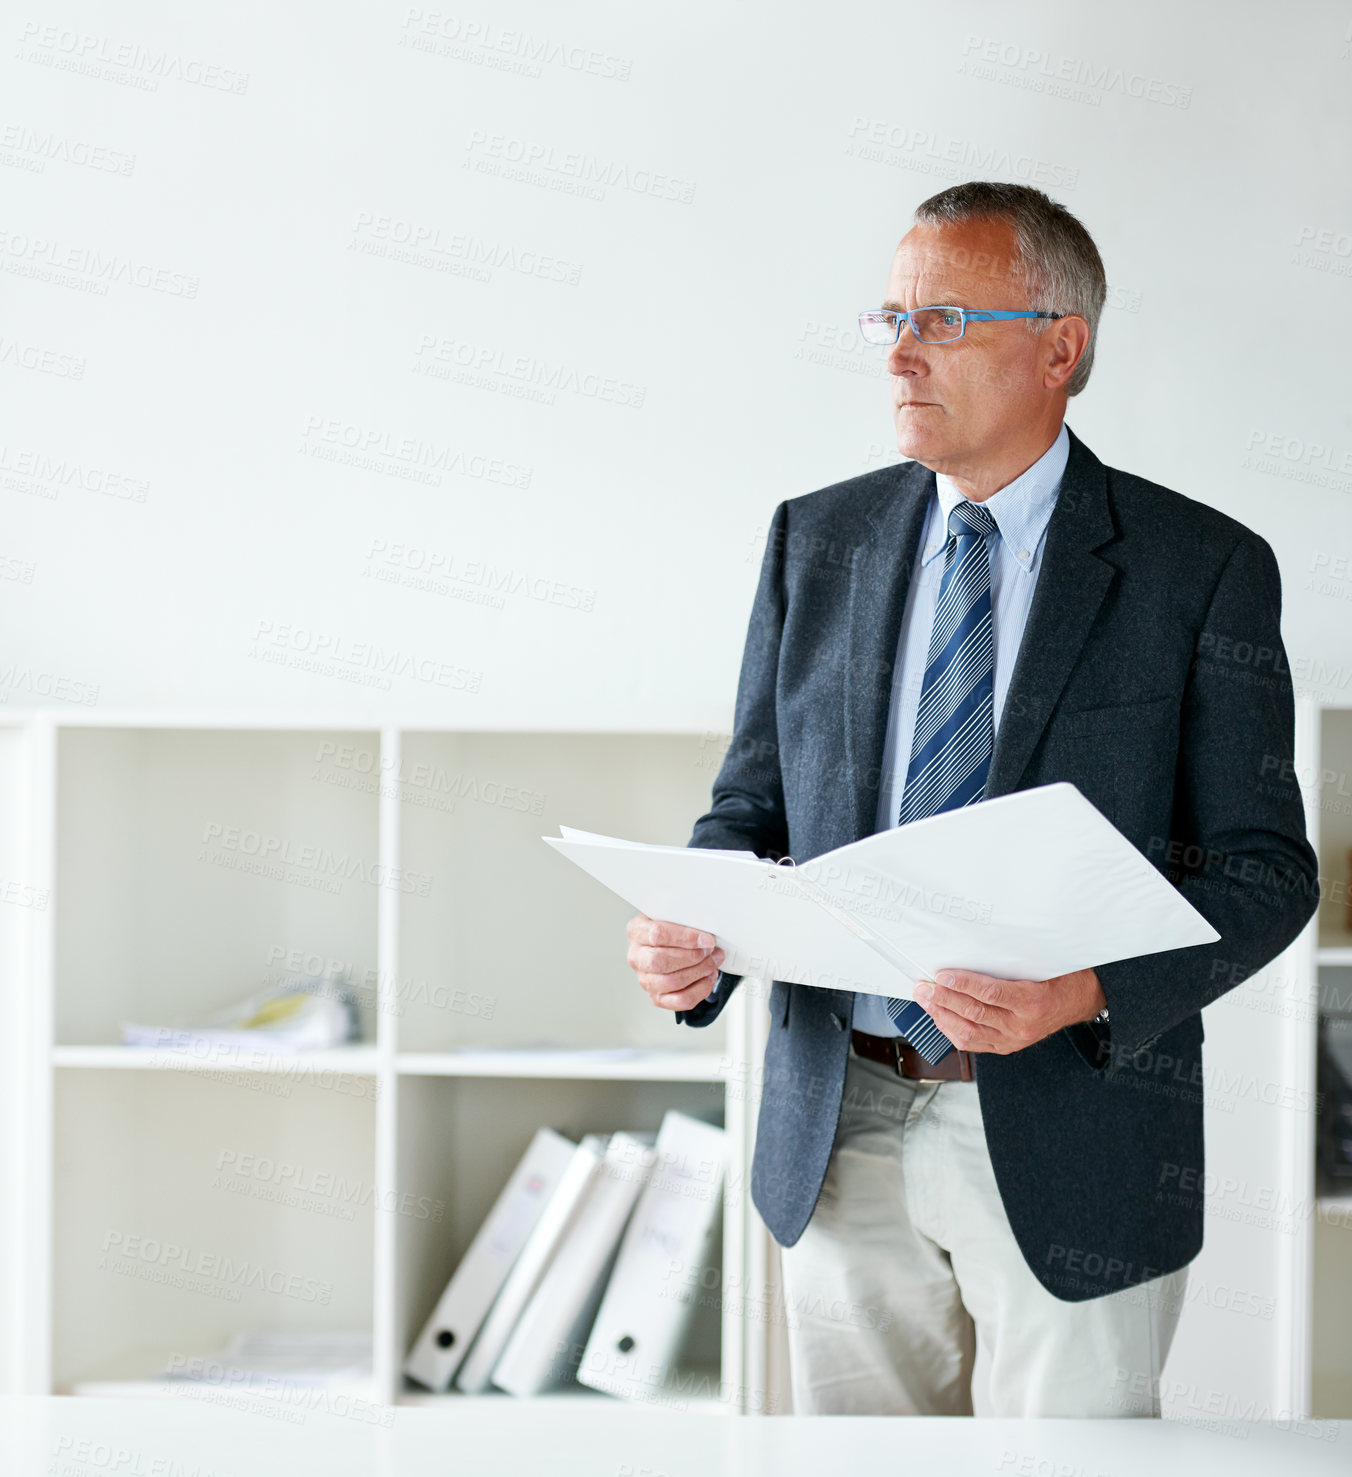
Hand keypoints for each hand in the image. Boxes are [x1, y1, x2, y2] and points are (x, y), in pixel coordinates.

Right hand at [626, 913, 724, 1011]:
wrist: (668, 943)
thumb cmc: (672, 927)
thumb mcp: (673, 914)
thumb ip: (684, 917)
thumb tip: (705, 928)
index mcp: (637, 931)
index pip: (658, 934)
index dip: (686, 938)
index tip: (707, 939)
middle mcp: (637, 957)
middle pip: (661, 961)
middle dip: (693, 957)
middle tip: (710, 950)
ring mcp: (645, 979)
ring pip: (672, 982)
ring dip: (700, 972)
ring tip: (713, 961)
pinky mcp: (658, 997)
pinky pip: (680, 1000)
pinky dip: (700, 990)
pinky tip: (708, 977)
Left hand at [911, 966, 1105, 1054]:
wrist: (1082, 1000)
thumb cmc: (1061, 977)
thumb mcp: (1042, 963)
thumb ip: (1010, 962)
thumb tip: (972, 948)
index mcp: (1032, 1001)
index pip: (990, 993)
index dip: (962, 984)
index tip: (941, 975)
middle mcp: (1022, 1025)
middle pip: (974, 1014)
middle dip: (943, 1000)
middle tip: (923, 987)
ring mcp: (1014, 1039)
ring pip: (969, 1032)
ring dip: (942, 1016)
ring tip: (925, 1001)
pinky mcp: (1007, 1046)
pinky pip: (974, 1043)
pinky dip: (952, 1031)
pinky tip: (939, 1018)